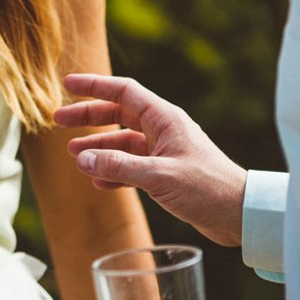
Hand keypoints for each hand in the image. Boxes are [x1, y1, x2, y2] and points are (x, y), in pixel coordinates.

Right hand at [55, 74, 246, 246]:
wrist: (241, 215)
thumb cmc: (208, 188)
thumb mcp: (159, 176)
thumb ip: (118, 166)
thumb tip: (81, 158)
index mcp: (165, 120)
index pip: (123, 91)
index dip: (94, 86)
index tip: (68, 85)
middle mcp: (163, 131)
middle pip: (118, 114)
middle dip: (88, 117)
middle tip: (59, 122)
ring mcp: (164, 152)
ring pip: (123, 142)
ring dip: (99, 147)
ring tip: (75, 157)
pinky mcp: (166, 173)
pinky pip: (132, 166)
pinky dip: (114, 171)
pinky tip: (99, 182)